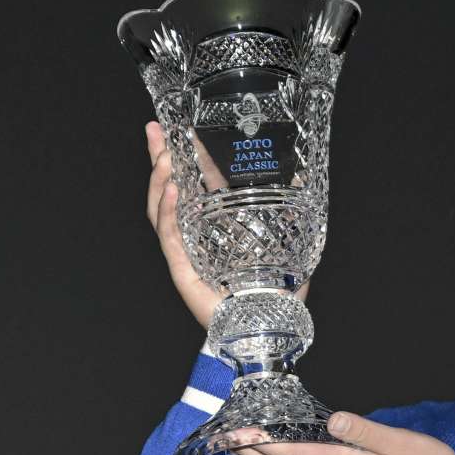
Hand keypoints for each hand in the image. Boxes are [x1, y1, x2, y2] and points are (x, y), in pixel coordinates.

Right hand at [144, 120, 309, 328]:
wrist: (271, 326)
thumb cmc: (278, 291)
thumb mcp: (290, 239)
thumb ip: (292, 208)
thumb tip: (299, 174)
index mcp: (216, 225)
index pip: (195, 182)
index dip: (183, 156)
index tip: (176, 127)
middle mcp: (197, 234)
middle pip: (169, 190)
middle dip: (159, 159)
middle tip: (155, 129)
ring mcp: (188, 252)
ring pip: (162, 211)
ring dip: (161, 181)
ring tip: (165, 156)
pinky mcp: (184, 271)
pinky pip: (171, 238)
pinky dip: (169, 213)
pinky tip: (173, 190)